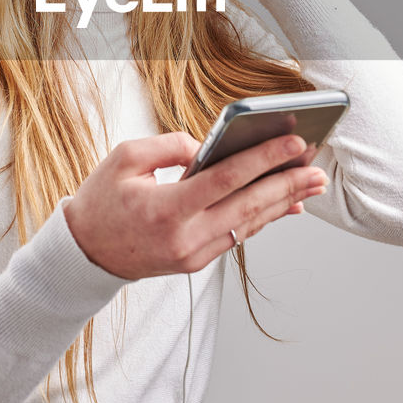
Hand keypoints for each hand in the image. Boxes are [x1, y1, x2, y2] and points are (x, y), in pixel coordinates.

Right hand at [62, 131, 325, 280]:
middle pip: (249, 206)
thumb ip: (171, 145)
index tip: (294, 141)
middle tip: (317, 168)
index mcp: (166, 209)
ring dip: (284, 202)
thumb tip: (210, 146)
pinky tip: (285, 204)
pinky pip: (237, 234)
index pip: (227, 179)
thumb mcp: (125, 157)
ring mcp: (193, 254)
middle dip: (288, 184)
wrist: (85, 253)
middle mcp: (185, 237)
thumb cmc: (102, 199)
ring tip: (312, 183)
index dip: (264, 159)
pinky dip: (263, 217)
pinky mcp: (196, 261)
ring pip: (249, 224)